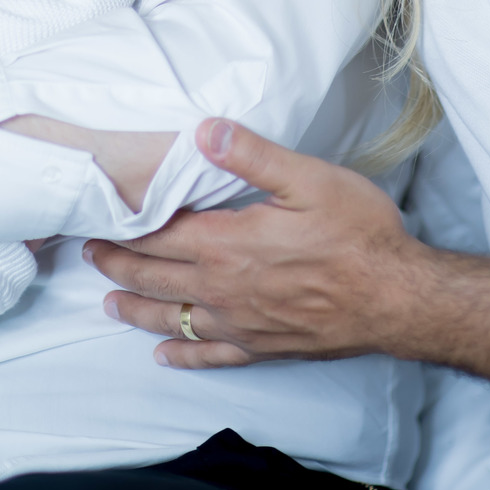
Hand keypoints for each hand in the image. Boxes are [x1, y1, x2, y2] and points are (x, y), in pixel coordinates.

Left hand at [85, 118, 436, 368]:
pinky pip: (212, 356)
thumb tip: (203, 132)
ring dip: (136, 310)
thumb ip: (252, 156)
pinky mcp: (265, 347)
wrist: (400, 299)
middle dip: (118, 265)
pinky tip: (165, 357)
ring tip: (108, 303)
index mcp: (229, 244)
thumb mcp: (309, 178)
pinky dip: (183, 356)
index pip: (160, 234)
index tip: (97, 220)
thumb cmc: (360, 234)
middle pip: (156, 278)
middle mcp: (225, 289)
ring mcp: (243, 324)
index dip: (126, 227)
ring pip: (173, 320)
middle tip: (89, 255)